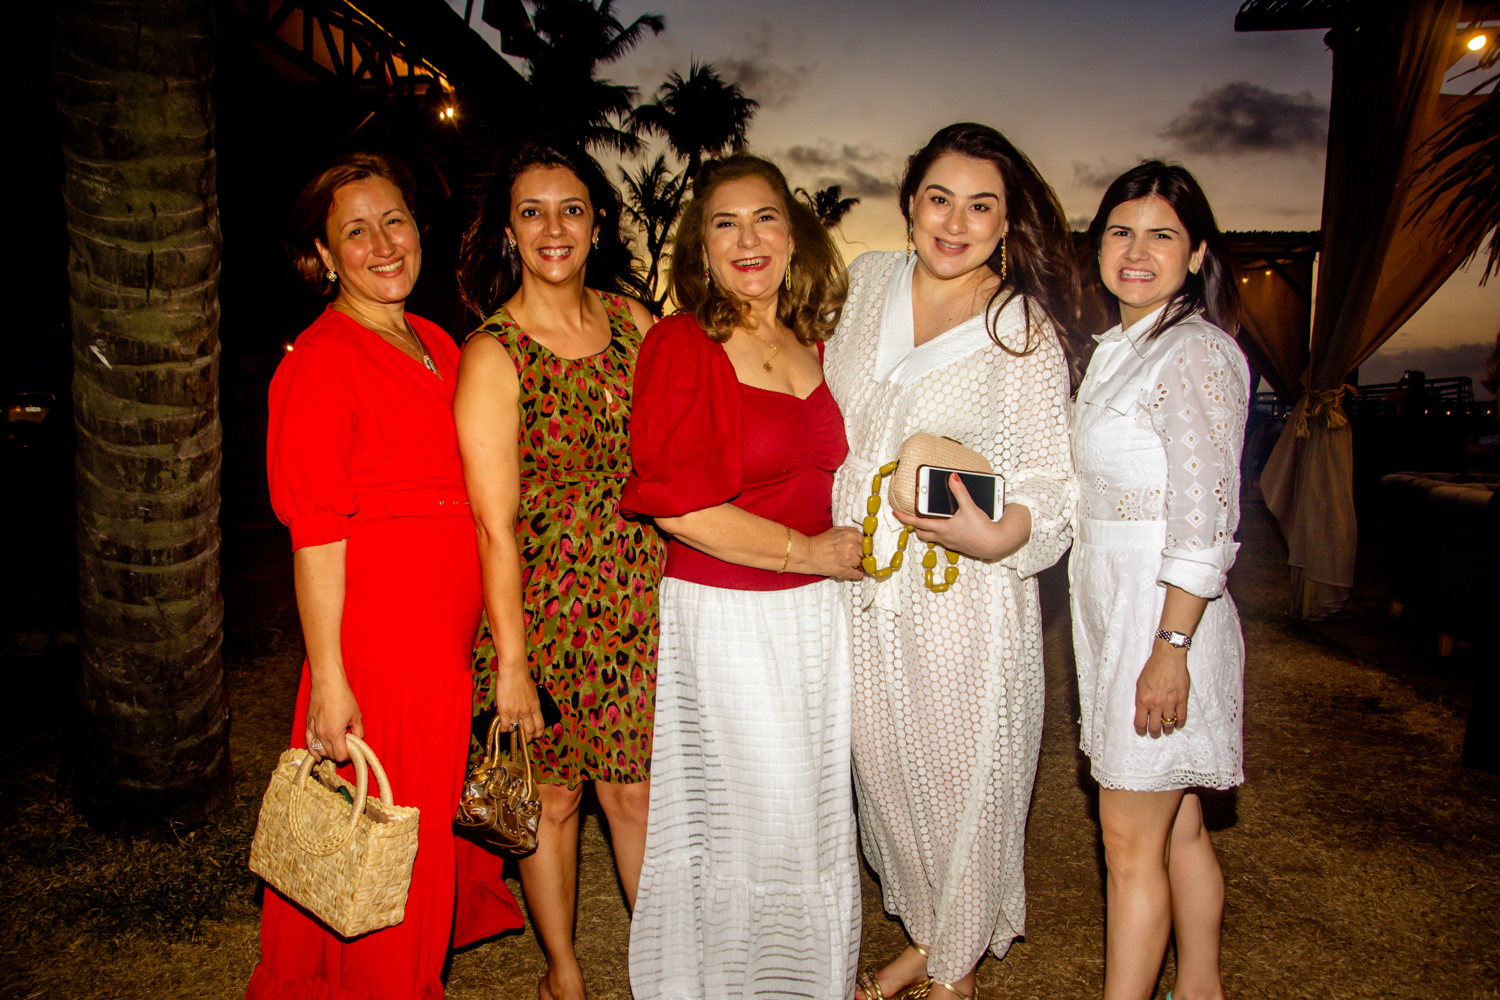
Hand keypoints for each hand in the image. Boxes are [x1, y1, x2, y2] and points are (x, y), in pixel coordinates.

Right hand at [306, 674, 362, 761]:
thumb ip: (359, 731)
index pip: (340, 756)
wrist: (327, 683)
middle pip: (330, 755)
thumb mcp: (356, 715)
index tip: (352, 749)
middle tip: (346, 745)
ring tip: (335, 747)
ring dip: (328, 752)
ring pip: (319, 750)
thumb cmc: (343, 697)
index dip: (347, 755)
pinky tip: (317, 757)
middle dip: (338, 753)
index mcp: (334, 734)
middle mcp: (322, 735)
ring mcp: (313, 730)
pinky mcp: (308, 725)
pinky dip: (313, 751)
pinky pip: (308, 743)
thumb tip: (358, 740)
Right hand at [492, 666, 545, 741]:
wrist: (513, 670)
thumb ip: (530, 702)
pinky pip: (505, 726)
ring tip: (511, 730)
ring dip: (513, 731)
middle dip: (528, 737)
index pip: (540, 725)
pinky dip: (504, 728)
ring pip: (515, 730)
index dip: (538, 733)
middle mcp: (527, 711)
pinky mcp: (505, 711)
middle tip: (526, 739)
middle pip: (529, 731)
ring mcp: (516, 712)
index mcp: (536, 706)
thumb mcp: (532, 691)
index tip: (537, 735)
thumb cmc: (522, 677)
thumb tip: (526, 709)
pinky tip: (503, 727)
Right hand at [802, 526, 863, 579]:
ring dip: (858, 565)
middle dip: (861, 555)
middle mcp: (852, 547)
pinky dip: (857, 574)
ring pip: (862, 564)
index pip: (865, 542)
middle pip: (865, 553)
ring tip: (851, 564)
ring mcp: (849, 560)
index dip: (862, 546)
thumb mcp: (836, 530)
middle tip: (855, 556)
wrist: (808, 554)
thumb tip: (859, 535)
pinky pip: (858, 575)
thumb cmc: (820, 541)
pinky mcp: (845, 571)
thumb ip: (850, 531)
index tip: (859, 548)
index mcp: (851, 535)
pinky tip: (854, 572)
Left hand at [892, 474, 1028, 560]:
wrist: (995, 544)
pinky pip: (942, 540)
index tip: (895, 514)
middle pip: (922, 533)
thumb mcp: (970, 507)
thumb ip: (960, 491)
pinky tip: (946, 526)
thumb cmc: (982, 528)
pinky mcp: (958, 546)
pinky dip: (939, 533)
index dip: (905, 518)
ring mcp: (950, 543)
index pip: (918, 523)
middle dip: (914, 526)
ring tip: (926, 521)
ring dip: (926, 530)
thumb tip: (952, 477)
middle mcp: (944, 537)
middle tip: (909, 518)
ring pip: (932, 538)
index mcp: (943, 528)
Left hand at [1134, 640, 1189, 737]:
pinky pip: (1181, 717)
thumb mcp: (1140, 684)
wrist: (1168, 657)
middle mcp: (1156, 704)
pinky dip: (1179, 724)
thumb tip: (1142, 711)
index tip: (1142, 732)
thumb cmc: (1153, 667)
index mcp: (1143, 700)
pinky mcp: (1182, 700)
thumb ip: (1141, 698)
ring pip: (1169, 724)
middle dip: (1154, 733)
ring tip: (1166, 730)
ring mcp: (1170, 703)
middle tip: (1155, 734)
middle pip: (1155, 727)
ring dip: (1167, 729)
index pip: (1140, 723)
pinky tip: (1177, 725)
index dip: (1141, 731)